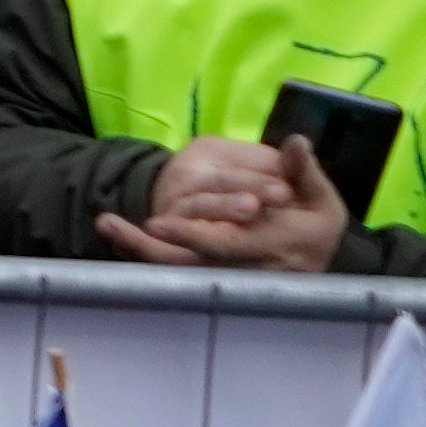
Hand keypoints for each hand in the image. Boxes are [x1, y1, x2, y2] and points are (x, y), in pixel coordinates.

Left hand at [104, 135, 352, 274]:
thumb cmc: (317, 223)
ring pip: (179, 274)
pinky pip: (176, 275)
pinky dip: (145, 257)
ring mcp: (232, 282)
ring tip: (104, 223)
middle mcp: (252, 272)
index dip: (193, 235)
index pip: (231, 244)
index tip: (155, 223)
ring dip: (139, 252)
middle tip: (110, 224)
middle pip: (193, 265)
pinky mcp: (217, 283)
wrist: (314, 256)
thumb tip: (297, 143)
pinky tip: (116, 235)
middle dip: (151, 249)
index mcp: (282, 248)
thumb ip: (304, 172)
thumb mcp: (321, 199)